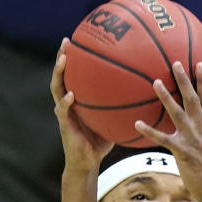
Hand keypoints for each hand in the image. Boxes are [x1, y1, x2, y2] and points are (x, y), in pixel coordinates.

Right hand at [50, 39, 113, 175]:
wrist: (87, 162)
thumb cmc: (100, 141)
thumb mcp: (113, 120)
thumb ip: (123, 107)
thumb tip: (145, 95)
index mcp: (77, 99)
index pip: (74, 74)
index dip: (75, 58)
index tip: (79, 40)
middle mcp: (67, 102)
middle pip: (61, 75)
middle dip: (62, 57)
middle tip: (67, 42)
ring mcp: (63, 113)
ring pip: (56, 88)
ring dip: (59, 74)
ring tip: (64, 60)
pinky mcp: (64, 125)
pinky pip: (63, 111)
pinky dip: (66, 102)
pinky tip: (71, 95)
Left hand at [134, 61, 201, 201]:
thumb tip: (194, 129)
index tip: (198, 64)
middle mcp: (201, 130)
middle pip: (194, 99)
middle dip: (185, 80)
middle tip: (176, 63)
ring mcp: (192, 139)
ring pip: (178, 113)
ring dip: (166, 97)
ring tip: (156, 82)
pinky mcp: (182, 152)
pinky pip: (163, 138)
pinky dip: (149, 131)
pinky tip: (137, 123)